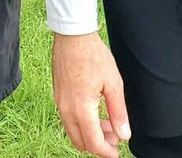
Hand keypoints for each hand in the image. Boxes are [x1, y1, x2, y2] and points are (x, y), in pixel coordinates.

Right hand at [52, 33, 130, 157]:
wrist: (73, 35)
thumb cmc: (93, 55)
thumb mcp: (113, 83)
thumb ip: (118, 112)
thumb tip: (123, 134)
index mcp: (81, 109)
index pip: (93, 143)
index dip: (107, 152)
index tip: (117, 153)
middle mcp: (67, 110)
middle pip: (81, 142)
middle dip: (98, 145)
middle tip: (114, 138)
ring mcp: (60, 102)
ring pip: (73, 131)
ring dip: (90, 134)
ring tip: (108, 124)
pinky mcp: (58, 94)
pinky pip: (68, 118)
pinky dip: (81, 123)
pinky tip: (95, 111)